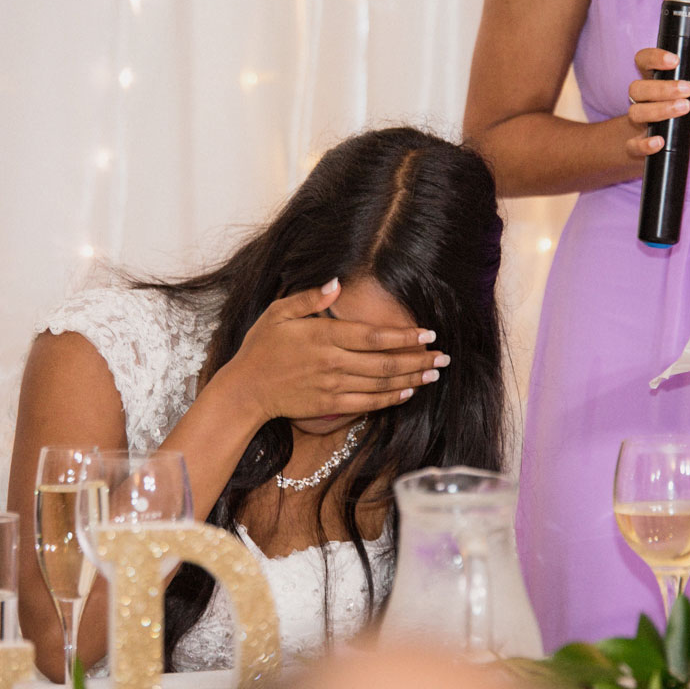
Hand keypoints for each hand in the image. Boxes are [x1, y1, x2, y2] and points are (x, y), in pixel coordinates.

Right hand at [213, 279, 445, 423]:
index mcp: (324, 336)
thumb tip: (337, 283)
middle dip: (418, 359)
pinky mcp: (330, 405)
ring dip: (411, 379)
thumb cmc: (261, 347)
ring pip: (382, 384)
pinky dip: (391, 398)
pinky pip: (368, 403)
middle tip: (444, 357)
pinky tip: (408, 392)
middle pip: (386, 362)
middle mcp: (333, 362)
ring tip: (434, 374)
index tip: (428, 334)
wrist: (246, 389)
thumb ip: (310, 298)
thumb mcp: (279, 313)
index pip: (375, 336)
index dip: (405, 336)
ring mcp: (333, 386)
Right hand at [624, 49, 689, 158]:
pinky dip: (644, 144)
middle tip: (688, 89)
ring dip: (659, 110)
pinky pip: (632, 145)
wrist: (679, 147)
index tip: (674, 61)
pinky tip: (659, 142)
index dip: (654, 58)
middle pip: (637, 88)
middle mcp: (642, 100)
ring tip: (684, 109)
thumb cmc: (688, 117)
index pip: (644, 61)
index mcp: (654, 81)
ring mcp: (637, 122)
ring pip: (636, 112)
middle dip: (662, 88)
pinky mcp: (636, 145)